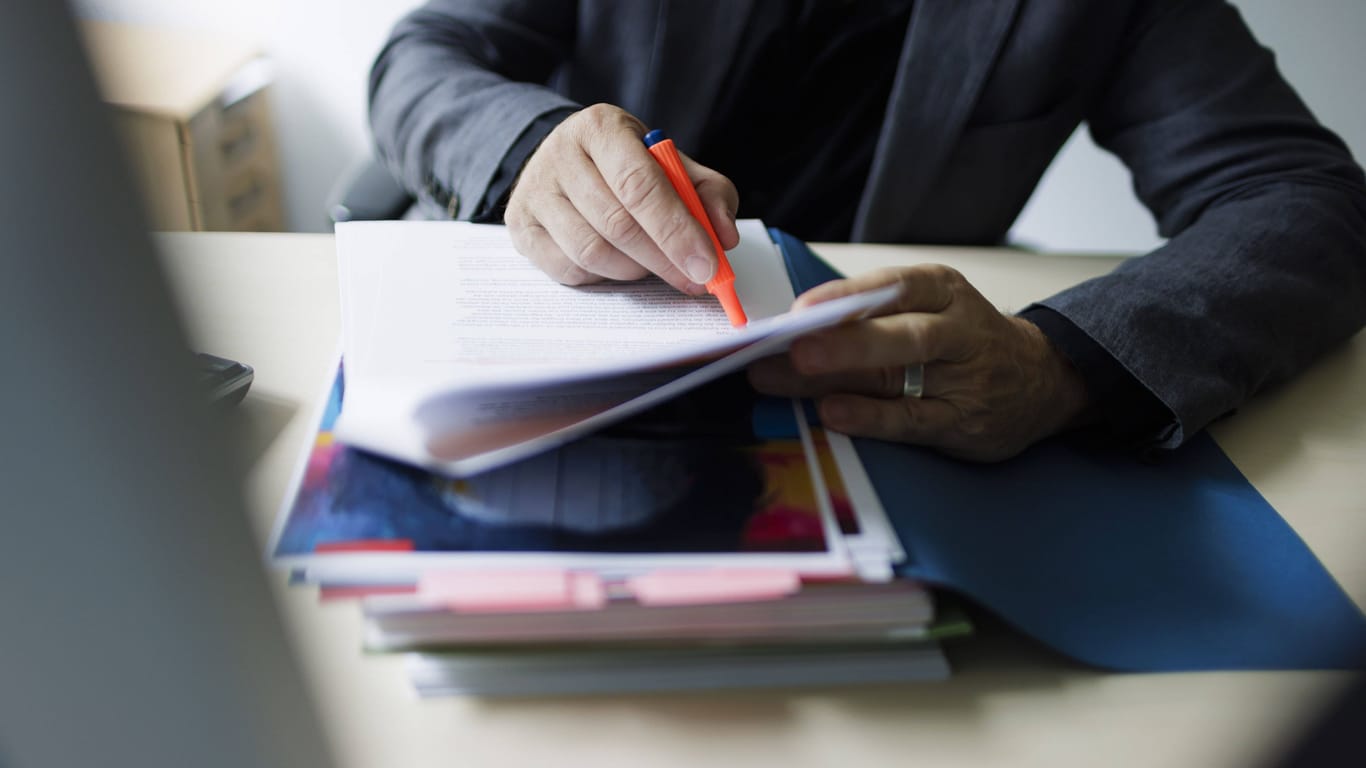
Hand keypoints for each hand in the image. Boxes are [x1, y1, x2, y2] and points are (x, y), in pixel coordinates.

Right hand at [504, 103, 739, 293]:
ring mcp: (535, 191)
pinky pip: (568, 269)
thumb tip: (724, 236)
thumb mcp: (671, 164)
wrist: (567, 160)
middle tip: (694, 279)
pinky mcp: (521, 226)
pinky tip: (618, 264)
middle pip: (617, 224)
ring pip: (591, 252)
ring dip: (634, 270)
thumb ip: (706, 193)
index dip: (677, 230)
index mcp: (600, 127)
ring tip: (654, 265)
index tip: (707, 264)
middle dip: (664, 259)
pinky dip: (602, 277)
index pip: (640, 185)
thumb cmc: (626, 165)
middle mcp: (560, 154)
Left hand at [747, 265, 1093, 461]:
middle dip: (845, 339)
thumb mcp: (931, 310)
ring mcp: (963, 378)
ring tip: (795, 376)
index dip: (846, 295)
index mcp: (943, 291)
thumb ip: (871, 317)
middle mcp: (957, 330)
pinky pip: (911, 419)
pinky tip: (834, 414)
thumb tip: (792, 330)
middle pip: (901, 332)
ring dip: (842, 377)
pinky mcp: (961, 421)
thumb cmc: (966, 342)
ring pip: (901, 375)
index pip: (895, 287)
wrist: (1043, 380)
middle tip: (794, 346)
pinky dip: (871, 418)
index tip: (800, 308)